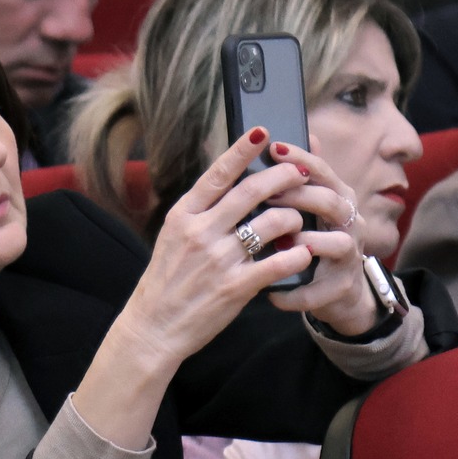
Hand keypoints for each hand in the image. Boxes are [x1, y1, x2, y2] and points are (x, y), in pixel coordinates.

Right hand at [116, 129, 329, 368]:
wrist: (154, 327)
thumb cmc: (167, 280)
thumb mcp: (173, 236)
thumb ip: (200, 211)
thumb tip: (229, 182)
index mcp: (183, 215)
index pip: (217, 174)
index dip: (242, 150)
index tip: (262, 132)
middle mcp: (200, 232)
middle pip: (252, 191)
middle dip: (284, 176)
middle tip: (302, 171)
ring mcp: (219, 259)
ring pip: (272, 223)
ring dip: (294, 217)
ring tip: (299, 220)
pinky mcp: (235, 287)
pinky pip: (278, 263)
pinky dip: (296, 255)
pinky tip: (303, 253)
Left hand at [258, 136, 381, 336]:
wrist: (338, 292)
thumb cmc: (316, 240)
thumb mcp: (311, 207)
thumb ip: (304, 176)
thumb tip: (305, 132)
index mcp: (339, 198)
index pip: (323, 172)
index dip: (301, 159)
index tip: (274, 148)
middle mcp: (349, 223)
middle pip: (331, 202)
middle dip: (300, 196)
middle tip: (268, 194)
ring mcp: (349, 256)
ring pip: (336, 243)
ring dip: (306, 241)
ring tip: (278, 243)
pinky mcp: (341, 288)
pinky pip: (319, 292)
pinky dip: (295, 293)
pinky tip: (271, 293)